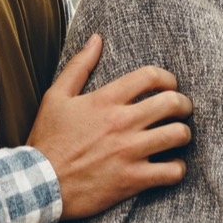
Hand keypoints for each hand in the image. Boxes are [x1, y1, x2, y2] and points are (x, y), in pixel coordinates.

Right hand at [28, 34, 192, 219]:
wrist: (39, 184)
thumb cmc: (47, 139)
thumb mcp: (56, 96)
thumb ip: (79, 66)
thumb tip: (96, 39)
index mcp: (105, 100)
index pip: (151, 76)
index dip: (168, 78)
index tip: (169, 86)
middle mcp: (122, 123)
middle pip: (172, 103)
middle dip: (183, 104)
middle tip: (181, 110)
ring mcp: (129, 152)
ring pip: (178, 135)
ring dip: (182, 134)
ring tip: (177, 136)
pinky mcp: (133, 180)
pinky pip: (172, 171)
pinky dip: (177, 168)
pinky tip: (170, 166)